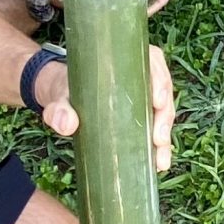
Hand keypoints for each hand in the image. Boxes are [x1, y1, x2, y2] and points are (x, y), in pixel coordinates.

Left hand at [33, 43, 178, 172]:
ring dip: (165, 136)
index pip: (153, 61)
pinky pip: (155, 126)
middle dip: (165, 117)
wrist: (59, 96)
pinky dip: (159, 145)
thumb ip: (58, 109)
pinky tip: (158, 163)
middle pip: (163, 91)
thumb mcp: (58, 96)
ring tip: (160, 161)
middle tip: (158, 140)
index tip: (158, 102)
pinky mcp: (140, 114)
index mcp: (125, 59)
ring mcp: (142, 95)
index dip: (161, 81)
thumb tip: (67, 125)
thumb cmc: (62, 90)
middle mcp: (139, 75)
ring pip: (163, 112)